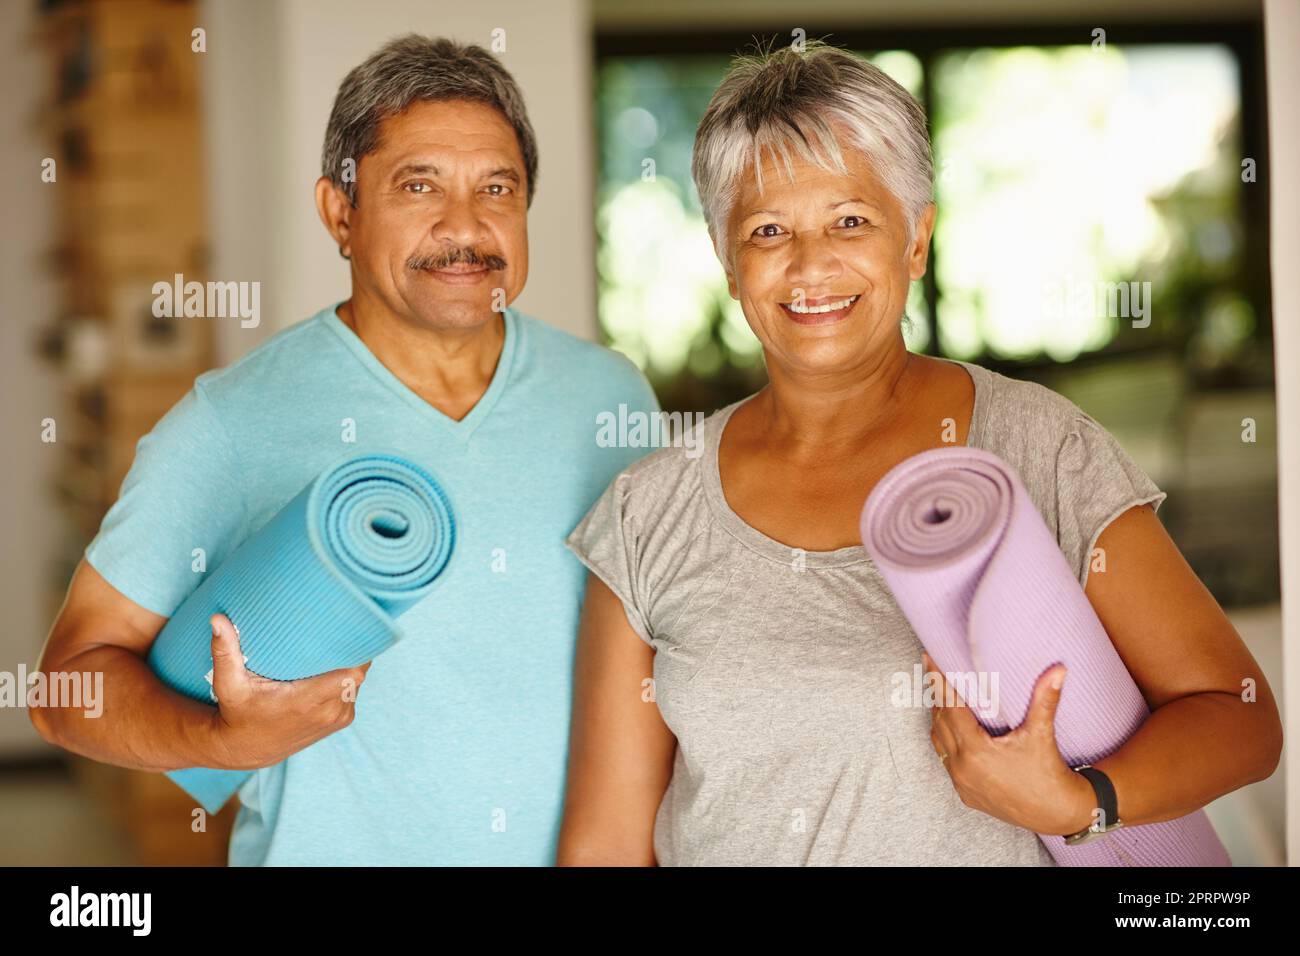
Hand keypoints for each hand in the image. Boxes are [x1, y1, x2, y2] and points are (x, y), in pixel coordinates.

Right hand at [203, 613, 371, 770]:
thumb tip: (217, 619)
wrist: (247, 749)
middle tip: (338, 630)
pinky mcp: (342, 721)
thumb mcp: (228, 684)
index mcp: (307, 701)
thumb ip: (225, 651)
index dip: (356, 651)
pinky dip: (346, 680)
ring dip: (349, 665)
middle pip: (359, 672)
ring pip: (358, 681)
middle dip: (353, 652)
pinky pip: (353, 692)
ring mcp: (338, 718)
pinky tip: (332, 667)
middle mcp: (329, 711)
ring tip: (335, 646)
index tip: (347, 630)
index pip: (352, 672)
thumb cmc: (237, 713)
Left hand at [923, 651, 1094, 835]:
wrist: (1058, 815)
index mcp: (975, 751)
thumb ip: (1045, 700)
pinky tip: (953, 730)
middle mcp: (962, 768)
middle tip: (935, 671)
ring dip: (940, 719)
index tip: (928, 658)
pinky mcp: (966, 794)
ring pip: (939, 743)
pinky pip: (947, 762)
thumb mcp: (1043, 735)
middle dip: (937, 696)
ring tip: (942, 696)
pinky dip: (946, 742)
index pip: (949, 707)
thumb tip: (1058, 670)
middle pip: (940, 722)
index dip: (938, 681)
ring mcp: (962, 783)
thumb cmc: (1049, 774)